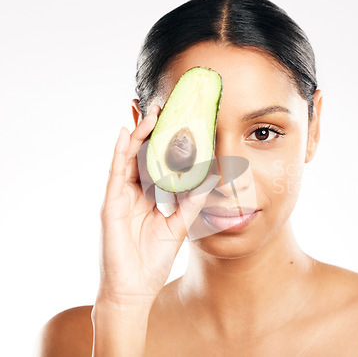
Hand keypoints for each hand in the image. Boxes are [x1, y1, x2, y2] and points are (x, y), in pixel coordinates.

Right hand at [97, 104, 218, 306]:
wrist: (134, 288)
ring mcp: (121, 196)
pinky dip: (119, 152)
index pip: (158, 162)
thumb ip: (192, 201)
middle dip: (152, 131)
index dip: (166, 142)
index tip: (179, 121)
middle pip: (142, 154)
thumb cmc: (154, 258)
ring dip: (138, 134)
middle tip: (165, 106)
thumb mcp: (179, 224)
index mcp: (150, 196)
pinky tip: (124, 133)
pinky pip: (115, 173)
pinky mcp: (111, 204)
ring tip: (150, 112)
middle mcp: (134, 192)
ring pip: (128, 157)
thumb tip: (211, 180)